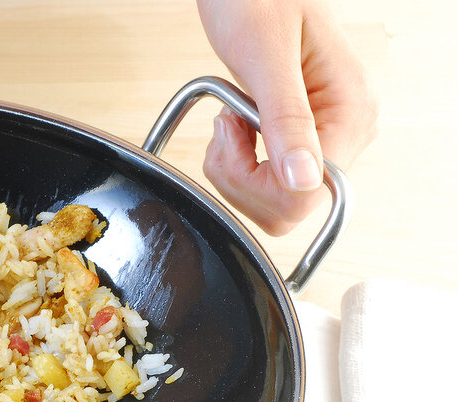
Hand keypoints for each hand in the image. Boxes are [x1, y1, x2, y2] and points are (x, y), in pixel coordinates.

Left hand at [197, 0, 377, 235]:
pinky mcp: (301, 139)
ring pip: (273, 201)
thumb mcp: (264, 56)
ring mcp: (324, 138)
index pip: (306, 194)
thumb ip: (285, 118)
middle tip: (226, 124)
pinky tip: (234, 125)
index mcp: (351, 113)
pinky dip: (236, 162)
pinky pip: (266, 182)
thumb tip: (304, 181)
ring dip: (234, 170)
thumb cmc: (256, 1)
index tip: (233, 132)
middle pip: (287, 207)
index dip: (255, 183)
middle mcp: (347, 132)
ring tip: (229, 118)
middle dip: (240, 178)